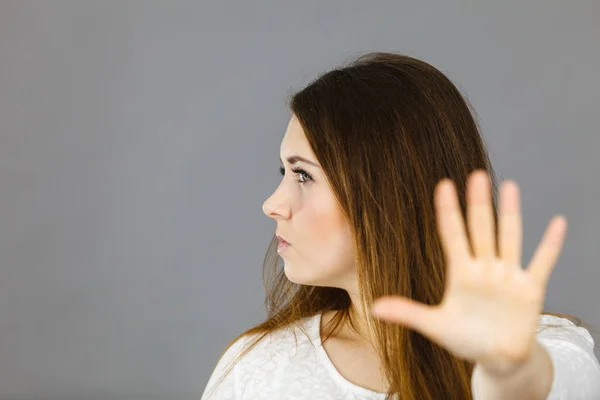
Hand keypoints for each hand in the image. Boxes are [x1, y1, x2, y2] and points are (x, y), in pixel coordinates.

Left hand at [371, 170, 567, 376]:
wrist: (497, 359)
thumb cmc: (465, 339)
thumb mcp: (435, 326)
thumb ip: (408, 313)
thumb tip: (374, 307)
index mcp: (460, 273)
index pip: (452, 235)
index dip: (448, 211)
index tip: (443, 185)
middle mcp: (484, 269)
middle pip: (481, 229)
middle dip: (478, 203)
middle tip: (476, 174)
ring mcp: (507, 276)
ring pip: (509, 238)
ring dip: (511, 213)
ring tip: (510, 186)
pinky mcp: (530, 290)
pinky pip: (542, 263)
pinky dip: (551, 245)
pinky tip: (557, 222)